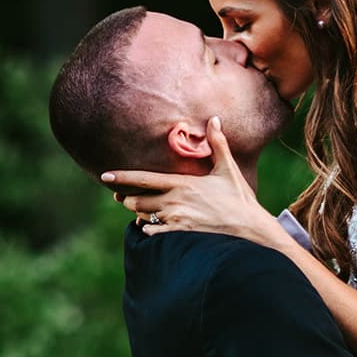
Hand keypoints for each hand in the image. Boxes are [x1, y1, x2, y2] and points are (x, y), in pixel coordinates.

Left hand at [103, 120, 269, 239]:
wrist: (251, 231)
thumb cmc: (240, 200)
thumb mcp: (228, 170)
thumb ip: (218, 144)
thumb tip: (214, 119)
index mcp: (183, 184)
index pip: (144, 179)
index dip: (122, 177)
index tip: (104, 176)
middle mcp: (175, 202)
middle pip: (136, 200)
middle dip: (128, 198)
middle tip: (125, 197)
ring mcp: (176, 221)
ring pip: (143, 217)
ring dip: (140, 213)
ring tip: (143, 210)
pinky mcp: (180, 237)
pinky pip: (154, 234)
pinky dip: (150, 230)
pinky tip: (155, 227)